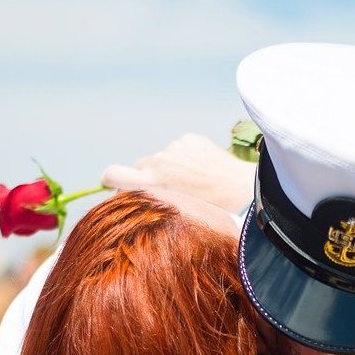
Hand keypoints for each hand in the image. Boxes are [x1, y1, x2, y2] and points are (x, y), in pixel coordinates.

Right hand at [102, 133, 254, 214]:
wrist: (244, 192)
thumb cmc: (211, 213)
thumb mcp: (175, 215)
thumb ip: (153, 202)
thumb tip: (136, 198)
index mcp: (151, 184)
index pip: (113, 174)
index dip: (110, 179)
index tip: (112, 183)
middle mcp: (158, 162)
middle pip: (141, 166)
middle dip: (150, 177)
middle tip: (172, 192)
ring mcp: (174, 148)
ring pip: (164, 158)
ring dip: (173, 168)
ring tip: (197, 184)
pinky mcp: (189, 139)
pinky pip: (181, 149)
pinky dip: (188, 158)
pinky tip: (205, 172)